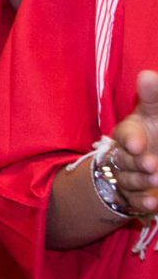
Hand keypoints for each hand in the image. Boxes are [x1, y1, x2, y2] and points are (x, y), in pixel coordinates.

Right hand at [106, 71, 157, 219]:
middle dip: (136, 163)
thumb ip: (153, 96)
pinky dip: (142, 202)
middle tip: (151, 164)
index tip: (138, 144)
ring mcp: (129, 176)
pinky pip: (134, 200)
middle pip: (124, 159)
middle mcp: (125, 154)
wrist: (152, 159)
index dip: (130, 139)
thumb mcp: (155, 111)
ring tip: (156, 180)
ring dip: (140, 181)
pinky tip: (152, 203)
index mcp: (130, 132)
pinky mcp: (134, 195)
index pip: (124, 134)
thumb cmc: (154, 130)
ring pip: (129, 180)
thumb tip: (147, 75)